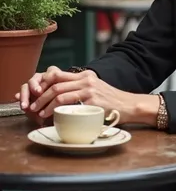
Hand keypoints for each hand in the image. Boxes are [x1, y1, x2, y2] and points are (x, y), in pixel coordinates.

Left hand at [16, 66, 136, 121]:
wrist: (130, 106)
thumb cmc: (111, 102)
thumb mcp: (95, 91)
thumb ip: (80, 90)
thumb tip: (58, 98)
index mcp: (86, 75)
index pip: (57, 74)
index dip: (42, 83)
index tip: (33, 93)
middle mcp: (86, 79)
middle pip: (55, 84)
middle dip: (39, 95)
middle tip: (31, 105)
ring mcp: (88, 89)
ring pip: (58, 93)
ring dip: (43, 103)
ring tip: (37, 112)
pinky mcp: (91, 100)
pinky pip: (66, 103)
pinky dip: (54, 110)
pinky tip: (50, 116)